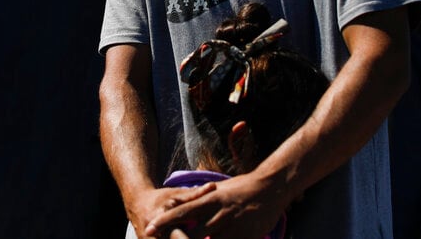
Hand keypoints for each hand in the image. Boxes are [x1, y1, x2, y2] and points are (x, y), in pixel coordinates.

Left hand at [145, 172, 286, 238]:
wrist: (272, 187)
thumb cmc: (242, 188)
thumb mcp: (219, 190)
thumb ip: (199, 200)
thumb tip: (177, 204)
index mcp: (211, 200)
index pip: (182, 212)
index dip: (164, 222)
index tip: (149, 229)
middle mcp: (220, 214)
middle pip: (192, 235)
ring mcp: (234, 228)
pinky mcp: (247, 238)